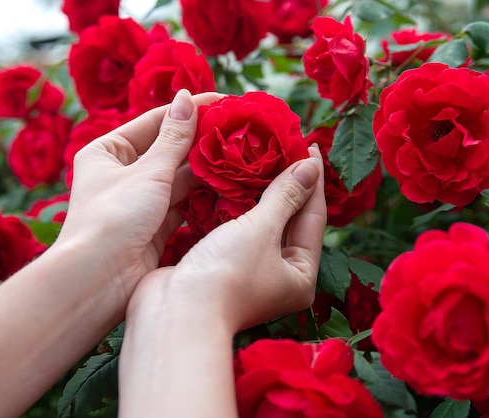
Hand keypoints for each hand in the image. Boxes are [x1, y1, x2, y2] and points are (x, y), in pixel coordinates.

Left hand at [56, 90, 222, 297]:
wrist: (99, 281)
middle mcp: (122, 174)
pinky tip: (230, 186)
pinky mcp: (154, 227)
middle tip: (240, 128)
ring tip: (242, 154)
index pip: (155, 122)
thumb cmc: (113, 217)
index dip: (190, 111)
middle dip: (202, 142)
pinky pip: (183, 205)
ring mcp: (140, 202)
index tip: (224, 101)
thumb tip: (188, 97)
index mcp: (108, 151)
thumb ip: (174, 138)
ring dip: (206, 170)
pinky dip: (203, 197)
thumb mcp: (147, 172)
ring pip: (179, 179)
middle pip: (169, 150)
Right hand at [119, 146, 325, 416]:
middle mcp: (279, 275)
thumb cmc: (226, 275)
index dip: (312, 178)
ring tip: (260, 154)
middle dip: (287, 182)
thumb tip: (310, 167)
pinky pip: (236, 228)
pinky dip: (235, 205)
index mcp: (301, 274)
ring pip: (260, 222)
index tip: (310, 145)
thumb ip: (285, 196)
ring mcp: (249, 271)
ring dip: (259, 191)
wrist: (174, 314)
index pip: (314, 217)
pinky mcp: (222, 265)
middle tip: (284, 144)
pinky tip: (232, 178)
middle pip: (289, 219)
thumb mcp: (262, 230)